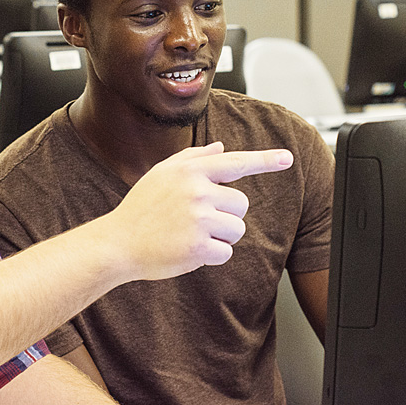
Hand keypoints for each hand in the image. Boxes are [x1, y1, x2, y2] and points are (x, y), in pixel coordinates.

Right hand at [101, 142, 293, 280]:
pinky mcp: (197, 247)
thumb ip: (193, 159)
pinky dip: (211, 255)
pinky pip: (225, 252)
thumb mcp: (161, 174)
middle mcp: (196, 191)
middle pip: (241, 204)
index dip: (265, 161)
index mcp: (190, 171)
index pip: (236, 162)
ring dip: (221, 237)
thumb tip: (221, 149)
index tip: (288, 159)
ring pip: (237, 229)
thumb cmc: (141, 208)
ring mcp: (198, 219)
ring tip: (191, 234)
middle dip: (226, 215)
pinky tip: (187, 249)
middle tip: (196, 220)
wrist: (117, 242)